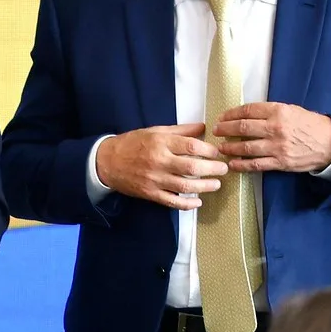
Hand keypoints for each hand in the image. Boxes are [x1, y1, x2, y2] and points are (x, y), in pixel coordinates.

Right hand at [94, 125, 228, 209]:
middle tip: (224, 169)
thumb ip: (180, 131)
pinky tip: (198, 202)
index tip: (217, 152)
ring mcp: (154, 179)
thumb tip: (203, 128)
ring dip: (205, 187)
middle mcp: (159, 161)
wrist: (106, 162)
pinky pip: (172, 201)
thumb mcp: (155, 131)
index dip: (210, 151)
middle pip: (193, 167)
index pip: (192, 147)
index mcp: (161, 143)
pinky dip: (187, 203)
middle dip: (213, 169)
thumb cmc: (132, 144)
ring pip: (185, 186)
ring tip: (216, 184)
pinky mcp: (150, 193)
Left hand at [211, 102, 330, 172]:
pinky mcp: (280, 162)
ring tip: (220, 147)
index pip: (248, 111)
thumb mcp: (293, 111)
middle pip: (242, 127)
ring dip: (229, 147)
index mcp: (279, 111)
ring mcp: (277, 146)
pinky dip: (241, 164)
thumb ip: (271, 112)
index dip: (231, 114)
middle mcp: (276, 128)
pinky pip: (255, 164)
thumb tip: (247, 115)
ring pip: (245, 147)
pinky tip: (232, 164)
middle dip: (225, 129)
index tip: (222, 116)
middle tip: (216, 130)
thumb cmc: (312, 125)